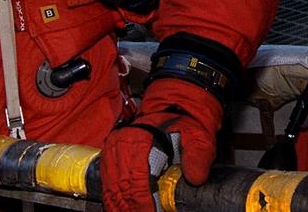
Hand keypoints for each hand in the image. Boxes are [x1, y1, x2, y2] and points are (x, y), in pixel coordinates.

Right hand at [100, 79, 222, 211]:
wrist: (177, 106)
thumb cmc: (186, 122)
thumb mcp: (198, 135)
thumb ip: (198, 156)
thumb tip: (195, 177)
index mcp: (140, 138)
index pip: (137, 177)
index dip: (142, 201)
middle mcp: (122, 142)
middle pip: (121, 185)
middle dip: (130, 207)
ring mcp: (114, 148)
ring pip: (112, 185)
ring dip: (119, 205)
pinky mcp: (112, 154)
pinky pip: (108, 181)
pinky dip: (113, 198)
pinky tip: (120, 208)